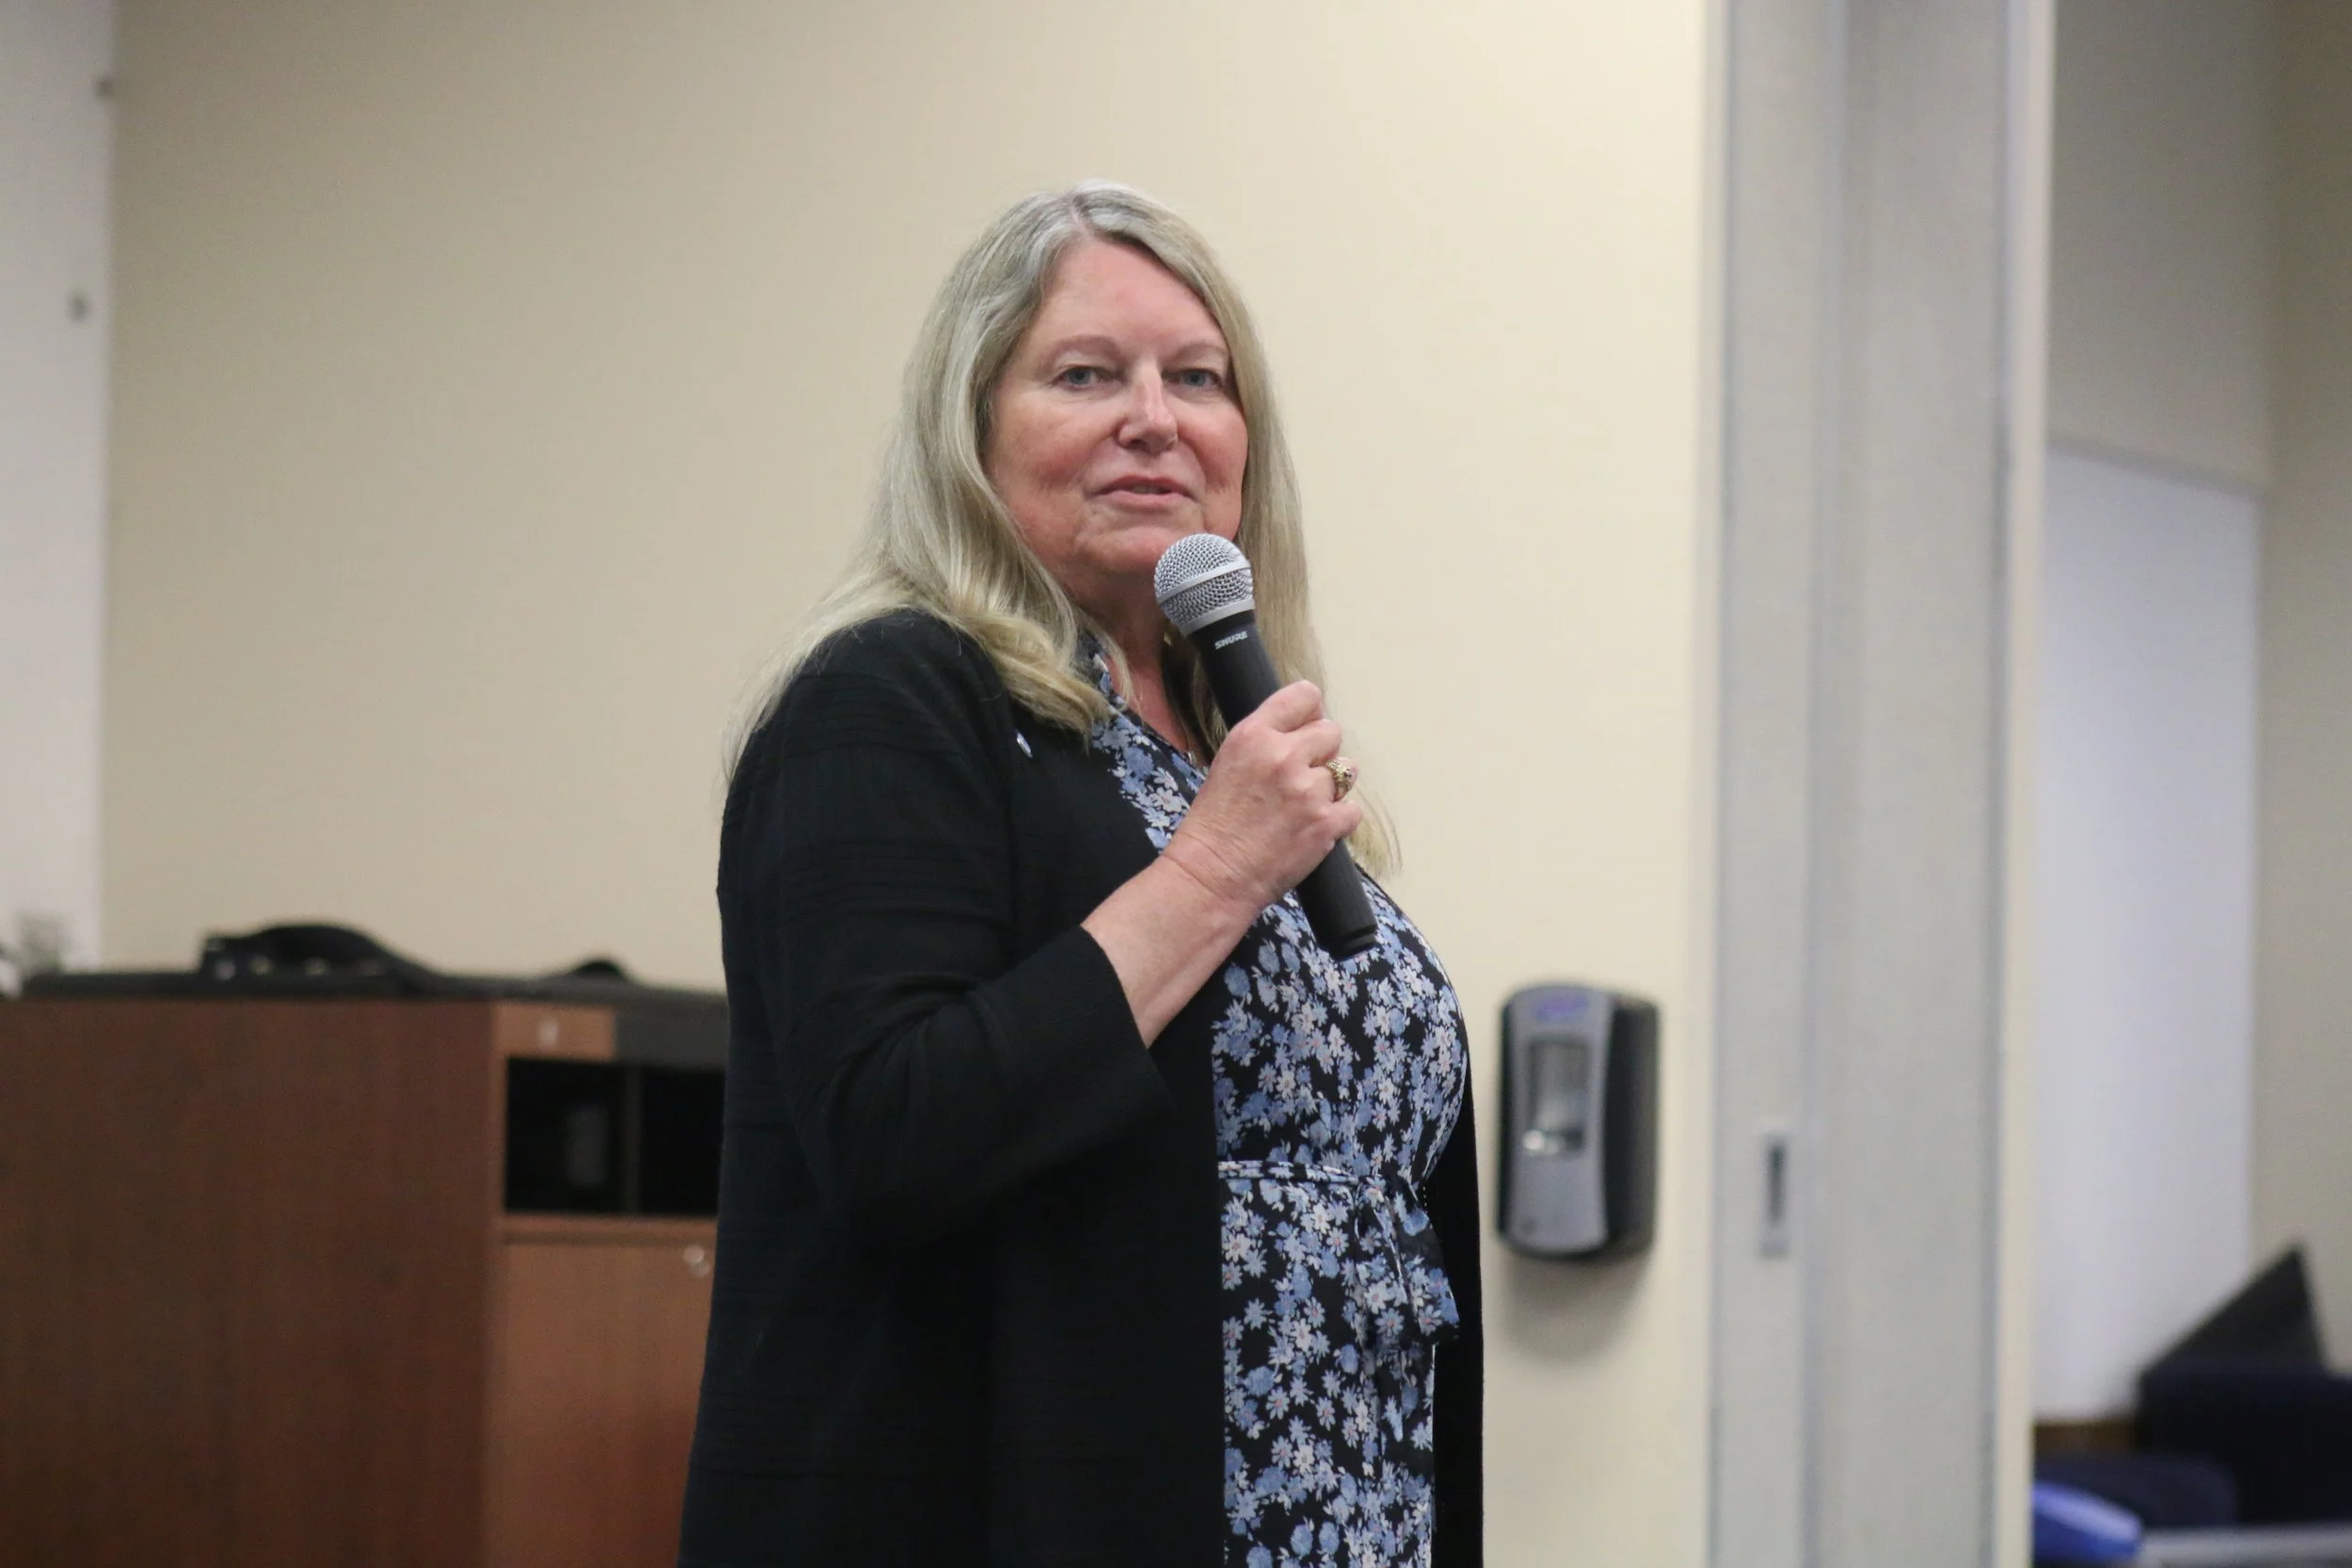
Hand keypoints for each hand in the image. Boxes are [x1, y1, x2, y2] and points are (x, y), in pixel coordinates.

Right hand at [1160, 681, 1362, 918]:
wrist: (1212, 877)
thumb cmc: (1213, 826)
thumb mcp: (1229, 763)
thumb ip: (1265, 742)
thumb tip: (1303, 732)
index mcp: (1254, 735)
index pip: (1304, 696)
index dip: (1310, 713)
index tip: (1307, 728)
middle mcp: (1283, 756)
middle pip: (1332, 732)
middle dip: (1321, 753)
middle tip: (1302, 777)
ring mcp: (1308, 791)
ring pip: (1346, 771)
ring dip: (1332, 786)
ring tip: (1305, 806)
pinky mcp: (1326, 824)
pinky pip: (1352, 809)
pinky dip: (1338, 820)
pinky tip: (1313, 828)